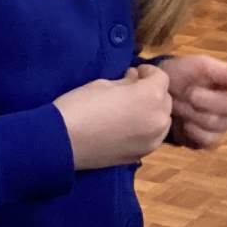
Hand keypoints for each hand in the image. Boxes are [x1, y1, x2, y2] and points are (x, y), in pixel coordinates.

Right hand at [54, 65, 173, 169]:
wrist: (61, 141)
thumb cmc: (79, 106)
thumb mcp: (103, 84)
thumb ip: (126, 82)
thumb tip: (134, 80)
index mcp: (150, 96)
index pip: (161, 77)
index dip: (148, 72)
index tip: (135, 72)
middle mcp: (158, 118)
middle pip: (165, 100)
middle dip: (151, 92)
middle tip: (133, 91)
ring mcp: (153, 139)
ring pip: (161, 120)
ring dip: (151, 112)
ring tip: (132, 111)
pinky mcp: (142, 154)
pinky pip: (152, 137)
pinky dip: (146, 129)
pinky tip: (128, 128)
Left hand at [161, 54, 226, 148]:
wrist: (152, 91)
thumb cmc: (180, 74)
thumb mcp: (201, 65)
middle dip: (205, 99)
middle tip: (188, 91)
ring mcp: (221, 125)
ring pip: (218, 124)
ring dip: (193, 113)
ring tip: (178, 103)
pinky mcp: (205, 140)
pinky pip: (208, 140)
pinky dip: (192, 131)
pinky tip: (181, 122)